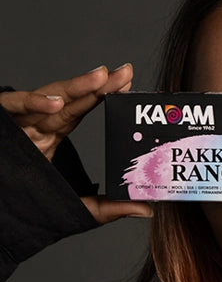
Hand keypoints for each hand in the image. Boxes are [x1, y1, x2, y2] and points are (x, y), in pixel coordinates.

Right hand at [0, 65, 151, 223]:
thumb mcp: (72, 206)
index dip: (102, 95)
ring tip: (101, 78)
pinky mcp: (0, 123)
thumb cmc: (23, 202)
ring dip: (74, 87)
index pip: (80, 109)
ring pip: (46, 97)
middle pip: (70, 99)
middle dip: (98, 85)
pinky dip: (33, 103)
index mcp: (50, 134)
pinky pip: (14, 107)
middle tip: (125, 73)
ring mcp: (18, 122)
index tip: (129, 84)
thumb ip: (107, 208)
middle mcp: (35, 123)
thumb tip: (147, 209)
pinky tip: (57, 103)